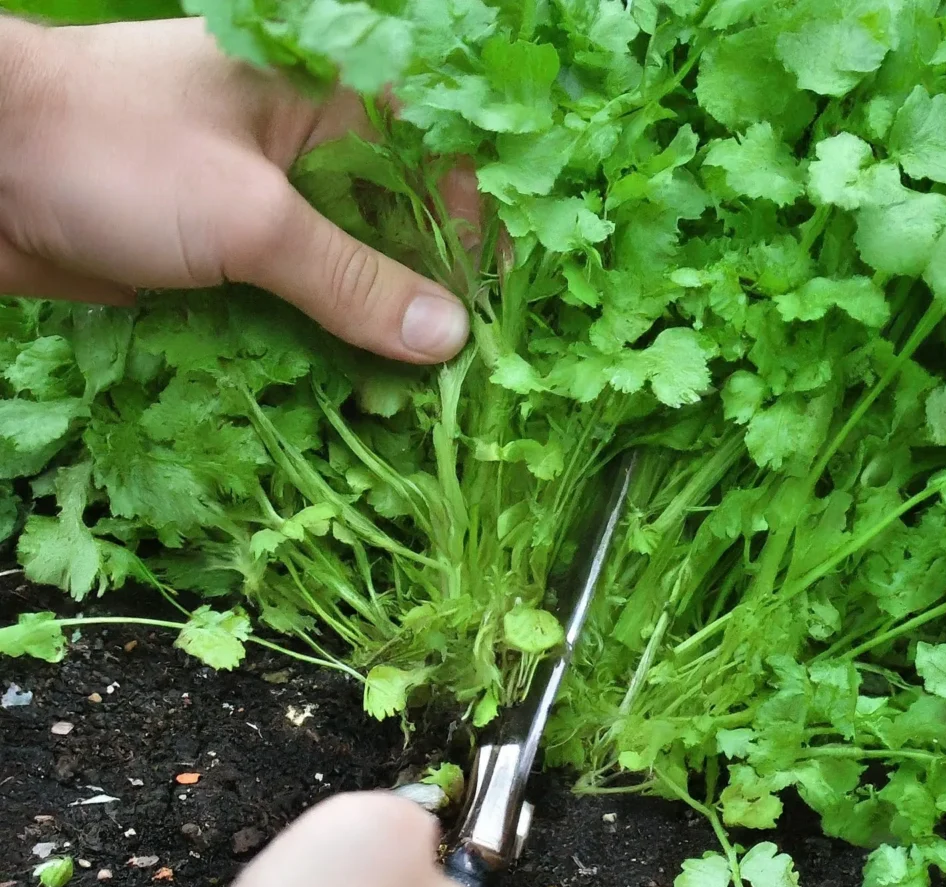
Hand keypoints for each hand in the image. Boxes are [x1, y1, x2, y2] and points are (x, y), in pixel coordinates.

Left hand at [0, 16, 469, 363]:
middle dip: (427, 296)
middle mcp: (309, 149)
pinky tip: (352, 388)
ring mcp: (268, 207)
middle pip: (398, 227)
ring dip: (375, 330)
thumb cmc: (117, 154)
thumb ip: (353, 278)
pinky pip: (300, 301)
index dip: (477, 230)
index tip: (498, 305)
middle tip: (457, 372)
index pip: (439, 160)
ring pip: (348, 272)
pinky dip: (325, 341)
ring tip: (412, 397)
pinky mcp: (231, 257)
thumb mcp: (251, 217)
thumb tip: (448, 337)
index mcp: (330, 100)